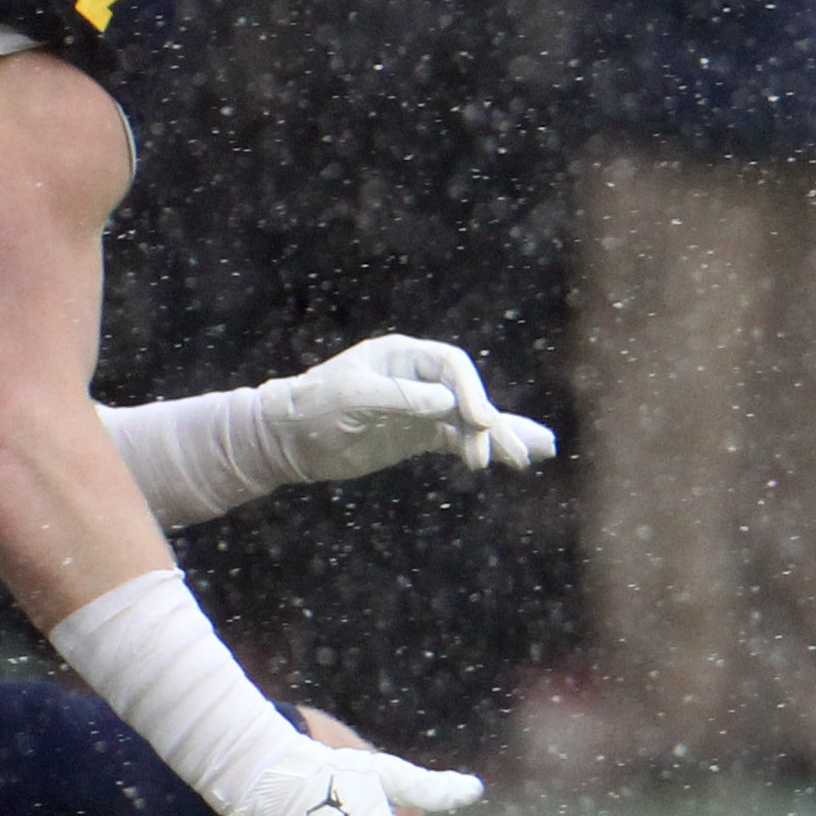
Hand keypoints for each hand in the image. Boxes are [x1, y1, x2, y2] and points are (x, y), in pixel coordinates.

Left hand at [255, 335, 554, 481]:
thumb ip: (400, 398)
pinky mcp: (419, 434)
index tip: (479, 420)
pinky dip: (483, 448)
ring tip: (527, 458)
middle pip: (467, 394)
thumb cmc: (313, 407)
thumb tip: (447, 404)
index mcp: (402, 355)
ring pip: (469, 420)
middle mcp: (418, 377)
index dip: (470, 391)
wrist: (288, 438)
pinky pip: (459, 439)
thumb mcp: (352, 398)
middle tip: (503, 451)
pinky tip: (513, 459)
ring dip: (496, 438)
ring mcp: (422, 407)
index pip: (451, 366)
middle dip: (488, 423)